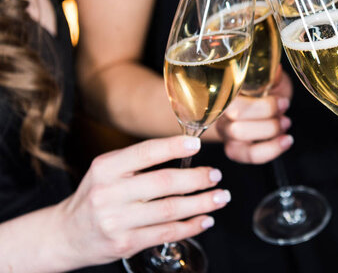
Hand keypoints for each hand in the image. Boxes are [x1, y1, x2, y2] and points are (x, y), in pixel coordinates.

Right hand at [57, 135, 228, 264]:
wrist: (66, 234)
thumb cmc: (96, 196)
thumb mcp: (106, 171)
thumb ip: (138, 161)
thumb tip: (185, 149)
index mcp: (106, 168)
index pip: (145, 152)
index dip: (173, 147)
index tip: (197, 144)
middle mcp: (109, 193)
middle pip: (163, 183)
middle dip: (196, 179)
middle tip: (216, 175)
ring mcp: (117, 221)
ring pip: (169, 210)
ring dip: (201, 203)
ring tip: (220, 197)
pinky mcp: (125, 244)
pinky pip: (166, 233)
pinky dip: (190, 226)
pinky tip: (205, 219)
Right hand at [217, 66, 293, 163]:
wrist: (260, 103)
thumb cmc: (263, 88)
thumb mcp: (267, 76)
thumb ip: (268, 73)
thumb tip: (275, 67)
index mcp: (222, 93)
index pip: (230, 104)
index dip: (260, 106)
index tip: (280, 99)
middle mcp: (219, 115)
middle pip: (235, 126)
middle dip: (266, 119)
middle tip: (284, 110)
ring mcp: (226, 134)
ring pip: (241, 139)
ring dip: (270, 131)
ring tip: (286, 122)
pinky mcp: (236, 150)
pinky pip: (251, 155)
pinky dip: (272, 149)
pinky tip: (287, 140)